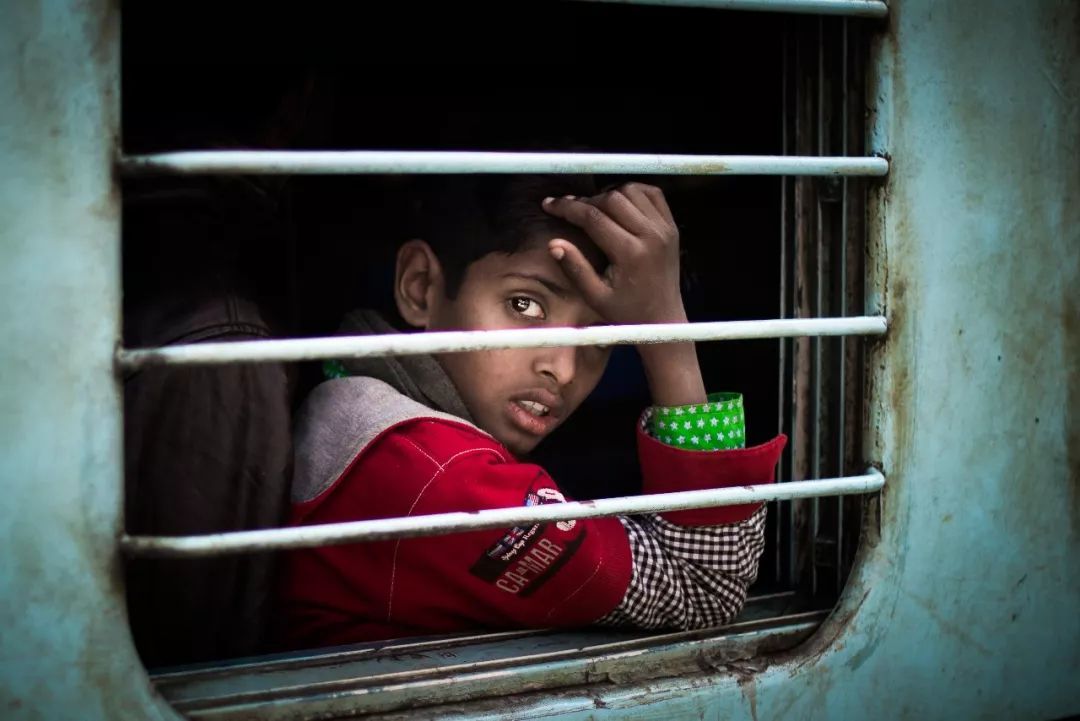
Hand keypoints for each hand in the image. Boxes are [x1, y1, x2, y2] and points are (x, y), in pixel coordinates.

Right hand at [543, 183, 704, 406]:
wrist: (663, 319)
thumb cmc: (627, 312)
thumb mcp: (596, 297)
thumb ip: (575, 269)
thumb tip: (553, 244)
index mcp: (631, 253)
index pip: (593, 217)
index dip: (567, 207)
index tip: (549, 204)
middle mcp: (652, 236)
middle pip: (612, 198)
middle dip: (585, 201)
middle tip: (569, 209)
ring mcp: (665, 229)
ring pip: (631, 191)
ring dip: (608, 194)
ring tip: (592, 208)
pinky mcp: (672, 227)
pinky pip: (652, 194)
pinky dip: (632, 191)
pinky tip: (617, 202)